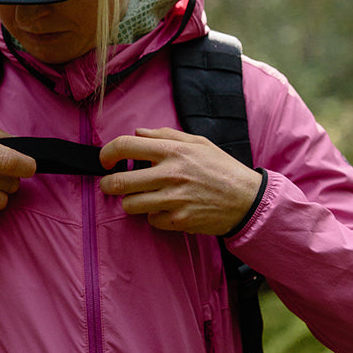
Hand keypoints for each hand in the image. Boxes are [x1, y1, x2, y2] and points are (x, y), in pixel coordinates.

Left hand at [99, 127, 261, 235]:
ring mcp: (173, 199)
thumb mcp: (198, 142)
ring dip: (131, 202)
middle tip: (111, 185)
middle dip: (108, 184)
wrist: (247, 199)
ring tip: (142, 197)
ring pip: (129, 204)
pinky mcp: (178, 220)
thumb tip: (138, 132)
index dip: (107, 153)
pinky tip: (166, 209)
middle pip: (118, 182)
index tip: (105, 161)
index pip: (125, 146)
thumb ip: (165, 135)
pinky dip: (154, 217)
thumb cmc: (221, 168)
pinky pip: (150, 220)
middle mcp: (170, 173)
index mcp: (172, 150)